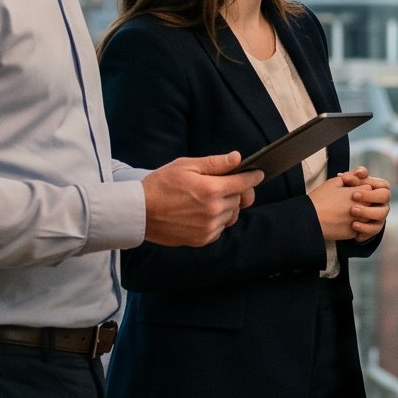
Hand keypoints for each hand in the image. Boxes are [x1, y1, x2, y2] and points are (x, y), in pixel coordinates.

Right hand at [142, 153, 260, 246]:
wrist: (139, 212)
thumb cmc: (160, 185)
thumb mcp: (186, 166)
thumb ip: (215, 163)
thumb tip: (237, 158)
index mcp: (212, 189)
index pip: (244, 183)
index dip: (253, 177)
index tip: (258, 174)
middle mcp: (214, 210)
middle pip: (239, 199)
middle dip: (235, 190)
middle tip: (222, 185)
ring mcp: (209, 226)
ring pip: (231, 215)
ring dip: (227, 206)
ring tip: (208, 199)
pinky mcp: (203, 239)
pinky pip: (220, 228)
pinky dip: (216, 220)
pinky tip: (201, 212)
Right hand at [310, 169, 370, 242]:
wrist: (309, 220)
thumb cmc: (319, 200)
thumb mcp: (333, 183)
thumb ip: (350, 177)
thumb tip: (358, 176)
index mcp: (358, 194)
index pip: (369, 189)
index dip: (360, 190)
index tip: (351, 192)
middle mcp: (362, 208)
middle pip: (370, 203)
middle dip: (363, 202)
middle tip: (347, 203)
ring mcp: (359, 221)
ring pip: (367, 218)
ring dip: (360, 215)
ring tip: (344, 213)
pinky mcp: (353, 233)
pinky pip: (359, 229)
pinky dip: (353, 226)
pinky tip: (341, 222)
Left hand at [347, 172, 391, 238]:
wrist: (347, 214)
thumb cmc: (351, 194)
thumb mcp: (351, 184)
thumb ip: (350, 178)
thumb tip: (344, 176)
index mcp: (381, 189)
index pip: (383, 184)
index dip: (369, 182)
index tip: (352, 181)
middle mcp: (384, 202)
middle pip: (385, 196)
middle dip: (370, 196)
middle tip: (354, 196)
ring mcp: (381, 216)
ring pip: (381, 214)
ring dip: (367, 212)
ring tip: (352, 211)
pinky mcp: (375, 228)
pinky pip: (374, 230)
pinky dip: (364, 229)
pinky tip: (353, 226)